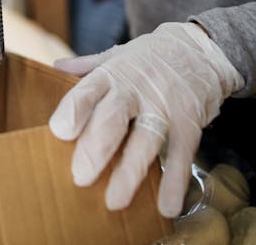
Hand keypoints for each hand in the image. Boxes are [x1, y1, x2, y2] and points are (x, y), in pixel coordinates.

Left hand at [48, 22, 242, 217]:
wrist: (200, 49)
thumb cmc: (149, 58)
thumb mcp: (117, 55)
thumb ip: (87, 66)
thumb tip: (55, 67)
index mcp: (112, 74)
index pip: (88, 91)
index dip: (74, 110)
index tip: (60, 131)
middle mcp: (137, 90)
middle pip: (113, 119)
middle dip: (96, 148)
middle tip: (80, 176)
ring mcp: (164, 107)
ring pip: (145, 140)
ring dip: (130, 172)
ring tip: (114, 200)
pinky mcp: (189, 124)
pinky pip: (181, 155)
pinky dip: (175, 181)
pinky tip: (167, 205)